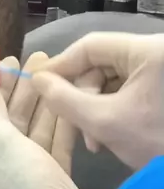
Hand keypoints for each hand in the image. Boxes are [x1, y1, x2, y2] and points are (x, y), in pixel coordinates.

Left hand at [0, 52, 79, 174]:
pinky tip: (74, 95)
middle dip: (27, 90)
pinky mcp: (57, 176)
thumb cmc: (22, 183)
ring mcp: (32, 173)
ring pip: (38, 129)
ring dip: (47, 101)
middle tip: (40, 57)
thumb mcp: (0, 142)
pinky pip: (57, 143)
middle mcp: (3, 168)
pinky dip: (63, 122)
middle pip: (14, 121)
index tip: (11, 61)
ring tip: (60, 69)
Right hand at [32, 32, 163, 169]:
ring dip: (98, 109)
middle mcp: (159, 51)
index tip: (39, 86)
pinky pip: (131, 90)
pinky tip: (110, 137)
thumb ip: (65, 99)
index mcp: (149, 49)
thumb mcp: (105, 122)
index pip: (91, 46)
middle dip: (84, 97)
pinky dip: (116, 111)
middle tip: (77, 128)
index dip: (61, 66)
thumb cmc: (157, 141)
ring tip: (95, 141)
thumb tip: (37, 79)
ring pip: (115, 80)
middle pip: (102, 64)